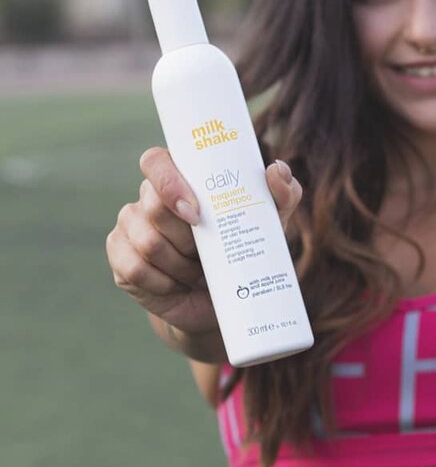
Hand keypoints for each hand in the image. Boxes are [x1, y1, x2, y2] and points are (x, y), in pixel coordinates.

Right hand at [106, 148, 302, 334]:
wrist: (225, 304)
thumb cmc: (243, 252)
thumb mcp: (269, 225)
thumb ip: (282, 195)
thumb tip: (277, 171)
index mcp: (179, 180)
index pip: (155, 162)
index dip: (169, 183)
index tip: (196, 212)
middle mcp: (148, 200)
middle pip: (154, 207)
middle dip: (187, 238)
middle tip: (207, 253)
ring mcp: (130, 229)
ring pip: (149, 242)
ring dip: (179, 264)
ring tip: (198, 272)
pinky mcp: (121, 261)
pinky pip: (135, 269)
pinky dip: (162, 282)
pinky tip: (176, 286)